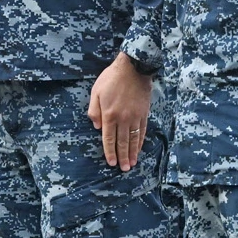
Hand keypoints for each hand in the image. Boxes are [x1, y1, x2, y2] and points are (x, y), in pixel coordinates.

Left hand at [87, 54, 152, 168]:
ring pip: (133, 139)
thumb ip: (94, 110)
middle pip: (122, 142)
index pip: (108, 138)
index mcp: (109, 115)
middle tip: (123, 169)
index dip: (109, 152)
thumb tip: (96, 127)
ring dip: (132, 153)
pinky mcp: (144, 113)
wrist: (133, 68)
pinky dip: (140, 141)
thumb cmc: (111, 79)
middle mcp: (123, 119)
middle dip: (122, 157)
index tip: (111, 163)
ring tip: (132, 163)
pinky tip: (139, 148)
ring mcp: (135, 117)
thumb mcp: (96, 92)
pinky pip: (142, 131)